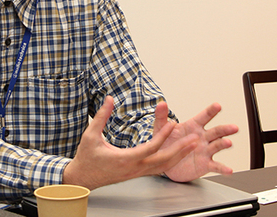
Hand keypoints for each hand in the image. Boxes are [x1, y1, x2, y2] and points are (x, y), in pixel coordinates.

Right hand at [62, 96, 198, 189]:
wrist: (82, 178)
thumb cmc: (86, 158)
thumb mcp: (90, 135)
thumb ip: (101, 116)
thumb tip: (109, 99)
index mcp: (125, 159)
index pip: (150, 148)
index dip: (163, 136)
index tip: (172, 125)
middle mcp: (134, 168)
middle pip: (163, 160)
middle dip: (180, 150)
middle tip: (194, 139)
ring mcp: (137, 173)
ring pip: (163, 167)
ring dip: (179, 156)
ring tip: (192, 146)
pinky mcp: (137, 174)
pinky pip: (158, 169)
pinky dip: (170, 161)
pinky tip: (177, 155)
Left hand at [154, 102, 238, 181]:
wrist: (164, 163)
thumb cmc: (166, 143)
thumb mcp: (161, 129)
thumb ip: (161, 116)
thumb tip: (161, 103)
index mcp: (193, 126)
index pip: (204, 117)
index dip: (211, 111)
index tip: (217, 106)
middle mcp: (202, 137)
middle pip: (216, 132)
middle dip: (225, 129)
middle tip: (234, 127)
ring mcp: (205, 151)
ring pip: (217, 146)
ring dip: (224, 144)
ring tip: (228, 143)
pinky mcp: (205, 164)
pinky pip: (215, 166)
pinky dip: (223, 168)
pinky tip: (229, 170)